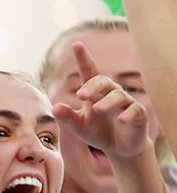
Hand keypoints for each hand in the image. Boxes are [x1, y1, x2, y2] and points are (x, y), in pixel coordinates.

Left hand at [53, 43, 150, 160]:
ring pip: (118, 95)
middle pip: (103, 81)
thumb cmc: (98, 132)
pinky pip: (134, 109)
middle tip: (81, 95)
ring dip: (107, 102)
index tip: (77, 44)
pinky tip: (121, 119)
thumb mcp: (78, 126)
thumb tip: (54, 108)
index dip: (83, 58)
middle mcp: (110, 93)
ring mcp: (126, 102)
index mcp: (94, 92)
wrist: (119, 148)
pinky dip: (127, 113)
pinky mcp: (138, 114)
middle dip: (92, 86)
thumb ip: (67, 118)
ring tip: (96, 110)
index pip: (88, 72)